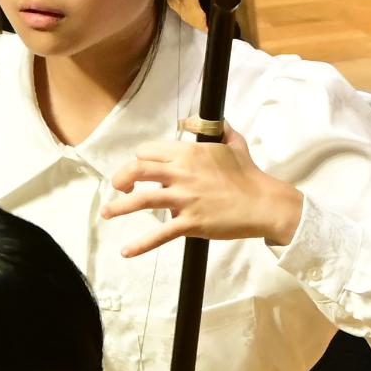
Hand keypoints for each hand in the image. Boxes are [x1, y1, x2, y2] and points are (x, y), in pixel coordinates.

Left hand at [106, 124, 303, 256]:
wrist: (263, 202)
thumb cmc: (248, 173)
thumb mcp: (232, 141)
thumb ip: (212, 127)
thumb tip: (189, 118)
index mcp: (189, 153)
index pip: (150, 152)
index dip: (141, 160)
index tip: (139, 171)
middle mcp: (182, 173)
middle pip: (138, 171)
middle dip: (122, 179)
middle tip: (117, 188)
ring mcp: (185, 199)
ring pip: (142, 200)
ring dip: (120, 207)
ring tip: (107, 213)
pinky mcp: (190, 223)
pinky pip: (160, 234)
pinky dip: (141, 244)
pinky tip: (126, 252)